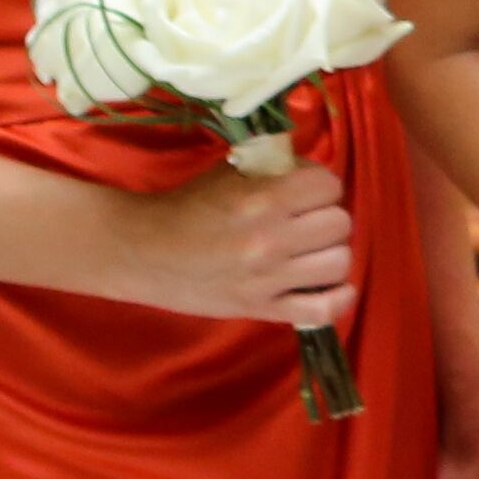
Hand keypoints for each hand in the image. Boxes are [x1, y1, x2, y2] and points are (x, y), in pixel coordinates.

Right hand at [99, 161, 355, 331]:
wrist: (139, 251)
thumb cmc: (185, 207)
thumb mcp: (228, 172)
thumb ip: (272, 168)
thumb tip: (309, 169)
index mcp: (262, 198)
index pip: (329, 186)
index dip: (321, 186)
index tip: (306, 192)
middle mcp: (270, 239)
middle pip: (339, 224)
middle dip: (326, 218)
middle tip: (306, 223)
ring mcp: (267, 278)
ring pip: (339, 264)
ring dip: (329, 255)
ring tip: (310, 253)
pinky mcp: (260, 309)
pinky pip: (321, 310)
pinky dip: (335, 300)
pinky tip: (328, 288)